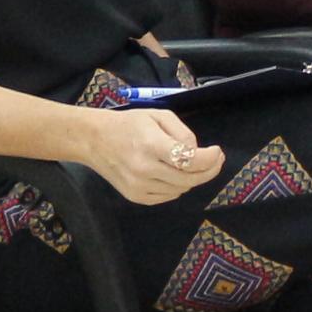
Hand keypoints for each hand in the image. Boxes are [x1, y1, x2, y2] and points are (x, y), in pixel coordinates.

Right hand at [74, 102, 220, 205]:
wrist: (94, 140)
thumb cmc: (129, 124)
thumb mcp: (159, 115)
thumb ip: (182, 132)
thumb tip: (196, 152)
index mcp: (151, 145)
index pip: (190, 160)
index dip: (210, 159)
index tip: (218, 151)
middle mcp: (145, 169)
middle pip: (190, 179)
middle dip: (209, 170)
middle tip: (216, 160)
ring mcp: (139, 186)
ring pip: (181, 189)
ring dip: (192, 178)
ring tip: (191, 164)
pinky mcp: (135, 197)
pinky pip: (168, 196)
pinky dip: (177, 186)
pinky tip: (173, 174)